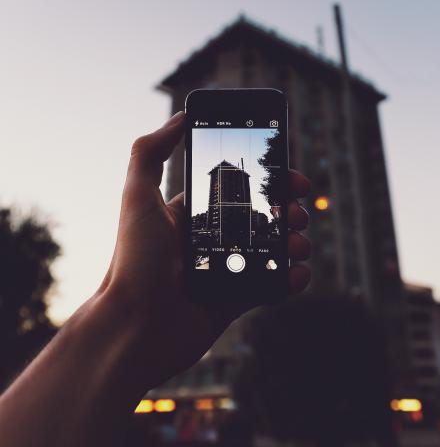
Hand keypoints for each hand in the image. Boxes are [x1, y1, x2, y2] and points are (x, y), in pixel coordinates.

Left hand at [99, 112, 310, 390]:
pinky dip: (290, 280)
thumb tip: (180, 119)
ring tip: (299, 242)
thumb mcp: (137, 198)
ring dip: (293, 243)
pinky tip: (298, 272)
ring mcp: (222, 272)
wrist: (135, 327)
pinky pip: (271, 288)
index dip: (262, 180)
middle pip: (258, 219)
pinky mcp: (233, 303)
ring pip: (270, 252)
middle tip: (298, 209)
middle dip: (285, 210)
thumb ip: (150, 153)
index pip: (233, 190)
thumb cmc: (133, 263)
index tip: (286, 173)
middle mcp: (207, 242)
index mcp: (187, 216)